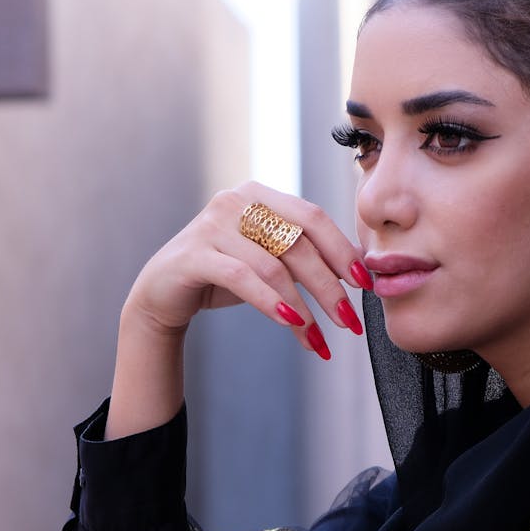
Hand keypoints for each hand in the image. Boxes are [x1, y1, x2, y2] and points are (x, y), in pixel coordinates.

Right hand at [124, 181, 370, 356]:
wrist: (164, 293)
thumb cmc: (224, 274)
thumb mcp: (268, 259)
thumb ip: (303, 254)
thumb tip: (359, 268)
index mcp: (260, 194)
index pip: (313, 217)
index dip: (343, 250)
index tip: (365, 284)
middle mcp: (236, 200)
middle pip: (298, 244)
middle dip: (330, 287)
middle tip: (350, 321)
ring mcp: (213, 225)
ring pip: (274, 267)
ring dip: (305, 306)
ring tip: (322, 336)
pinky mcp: (195, 255)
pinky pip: (243, 279)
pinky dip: (272, 303)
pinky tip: (292, 323)